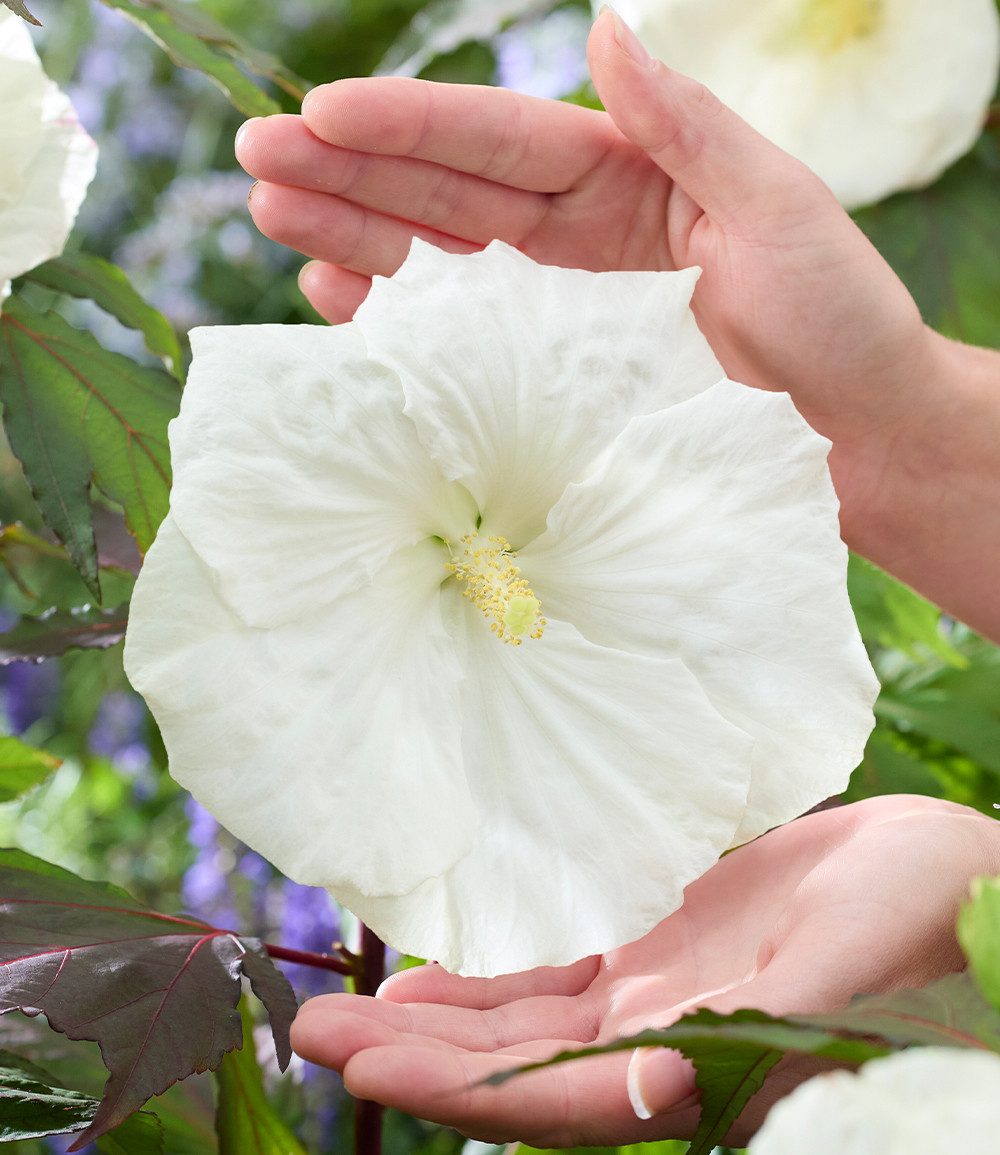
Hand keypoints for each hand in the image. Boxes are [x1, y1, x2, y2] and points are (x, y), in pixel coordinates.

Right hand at [236, 10, 999, 637]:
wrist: (853, 437)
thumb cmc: (835, 317)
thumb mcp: (775, 205)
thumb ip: (684, 124)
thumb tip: (604, 27)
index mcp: (625, 177)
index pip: (498, 140)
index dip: (410, 125)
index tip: (321, 112)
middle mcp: (576, 236)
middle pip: (446, 192)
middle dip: (350, 172)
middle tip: (255, 159)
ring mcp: (554, 310)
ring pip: (436, 259)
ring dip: (353, 237)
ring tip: (274, 220)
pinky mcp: (548, 380)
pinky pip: (456, 340)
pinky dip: (396, 321)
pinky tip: (339, 300)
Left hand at [291, 796, 998, 1147]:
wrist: (944, 880)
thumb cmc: (918, 929)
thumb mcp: (837, 978)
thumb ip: (747, 1037)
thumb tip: (656, 1092)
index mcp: (697, 1070)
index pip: (551, 1098)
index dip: (455, 1090)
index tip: (364, 1065)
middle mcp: (659, 1048)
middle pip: (512, 1067)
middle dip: (412, 1056)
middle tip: (313, 1030)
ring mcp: (653, 997)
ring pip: (523, 1021)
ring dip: (438, 1017)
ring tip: (350, 1008)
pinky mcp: (659, 947)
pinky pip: (557, 968)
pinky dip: (493, 974)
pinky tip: (434, 969)